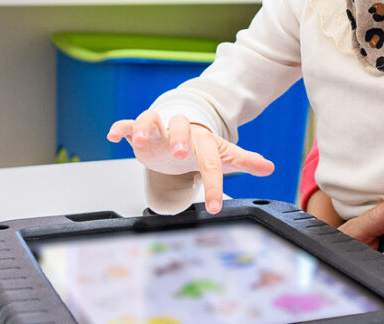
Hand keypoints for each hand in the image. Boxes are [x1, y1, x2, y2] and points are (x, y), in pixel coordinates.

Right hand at [106, 113, 273, 212]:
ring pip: (151, 120)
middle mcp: (180, 131)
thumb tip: (269, 167)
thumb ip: (244, 160)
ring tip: (142, 141)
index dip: (214, 184)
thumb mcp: (223, 156)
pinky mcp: (140, 134)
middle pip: (181, 126)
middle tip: (181, 153)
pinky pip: (129, 125)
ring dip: (147, 128)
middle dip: (180, 137)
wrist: (180, 138)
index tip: (214, 206)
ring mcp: (159, 130)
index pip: (210, 160)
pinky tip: (115, 136)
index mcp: (202, 140)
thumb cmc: (201, 148)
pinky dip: (122, 128)